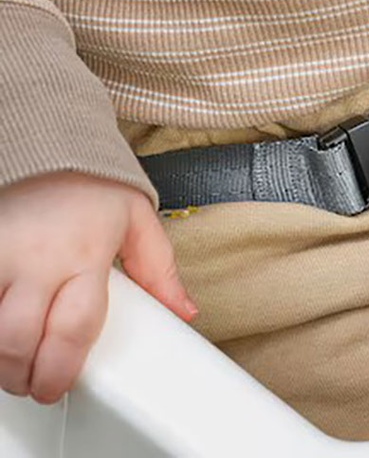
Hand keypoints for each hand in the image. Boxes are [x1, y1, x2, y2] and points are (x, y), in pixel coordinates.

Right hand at [0, 172, 196, 403]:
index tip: (59, 385)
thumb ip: (159, 269)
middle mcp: (39, 255)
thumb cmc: (91, 187)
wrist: (45, 148)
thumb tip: (185, 311)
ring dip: (0, 360)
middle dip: (26, 375)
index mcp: (86, 251)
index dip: (64, 368)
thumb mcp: (137, 220)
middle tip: (35, 381)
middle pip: (21, 340)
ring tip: (14, 363)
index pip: (75, 327)